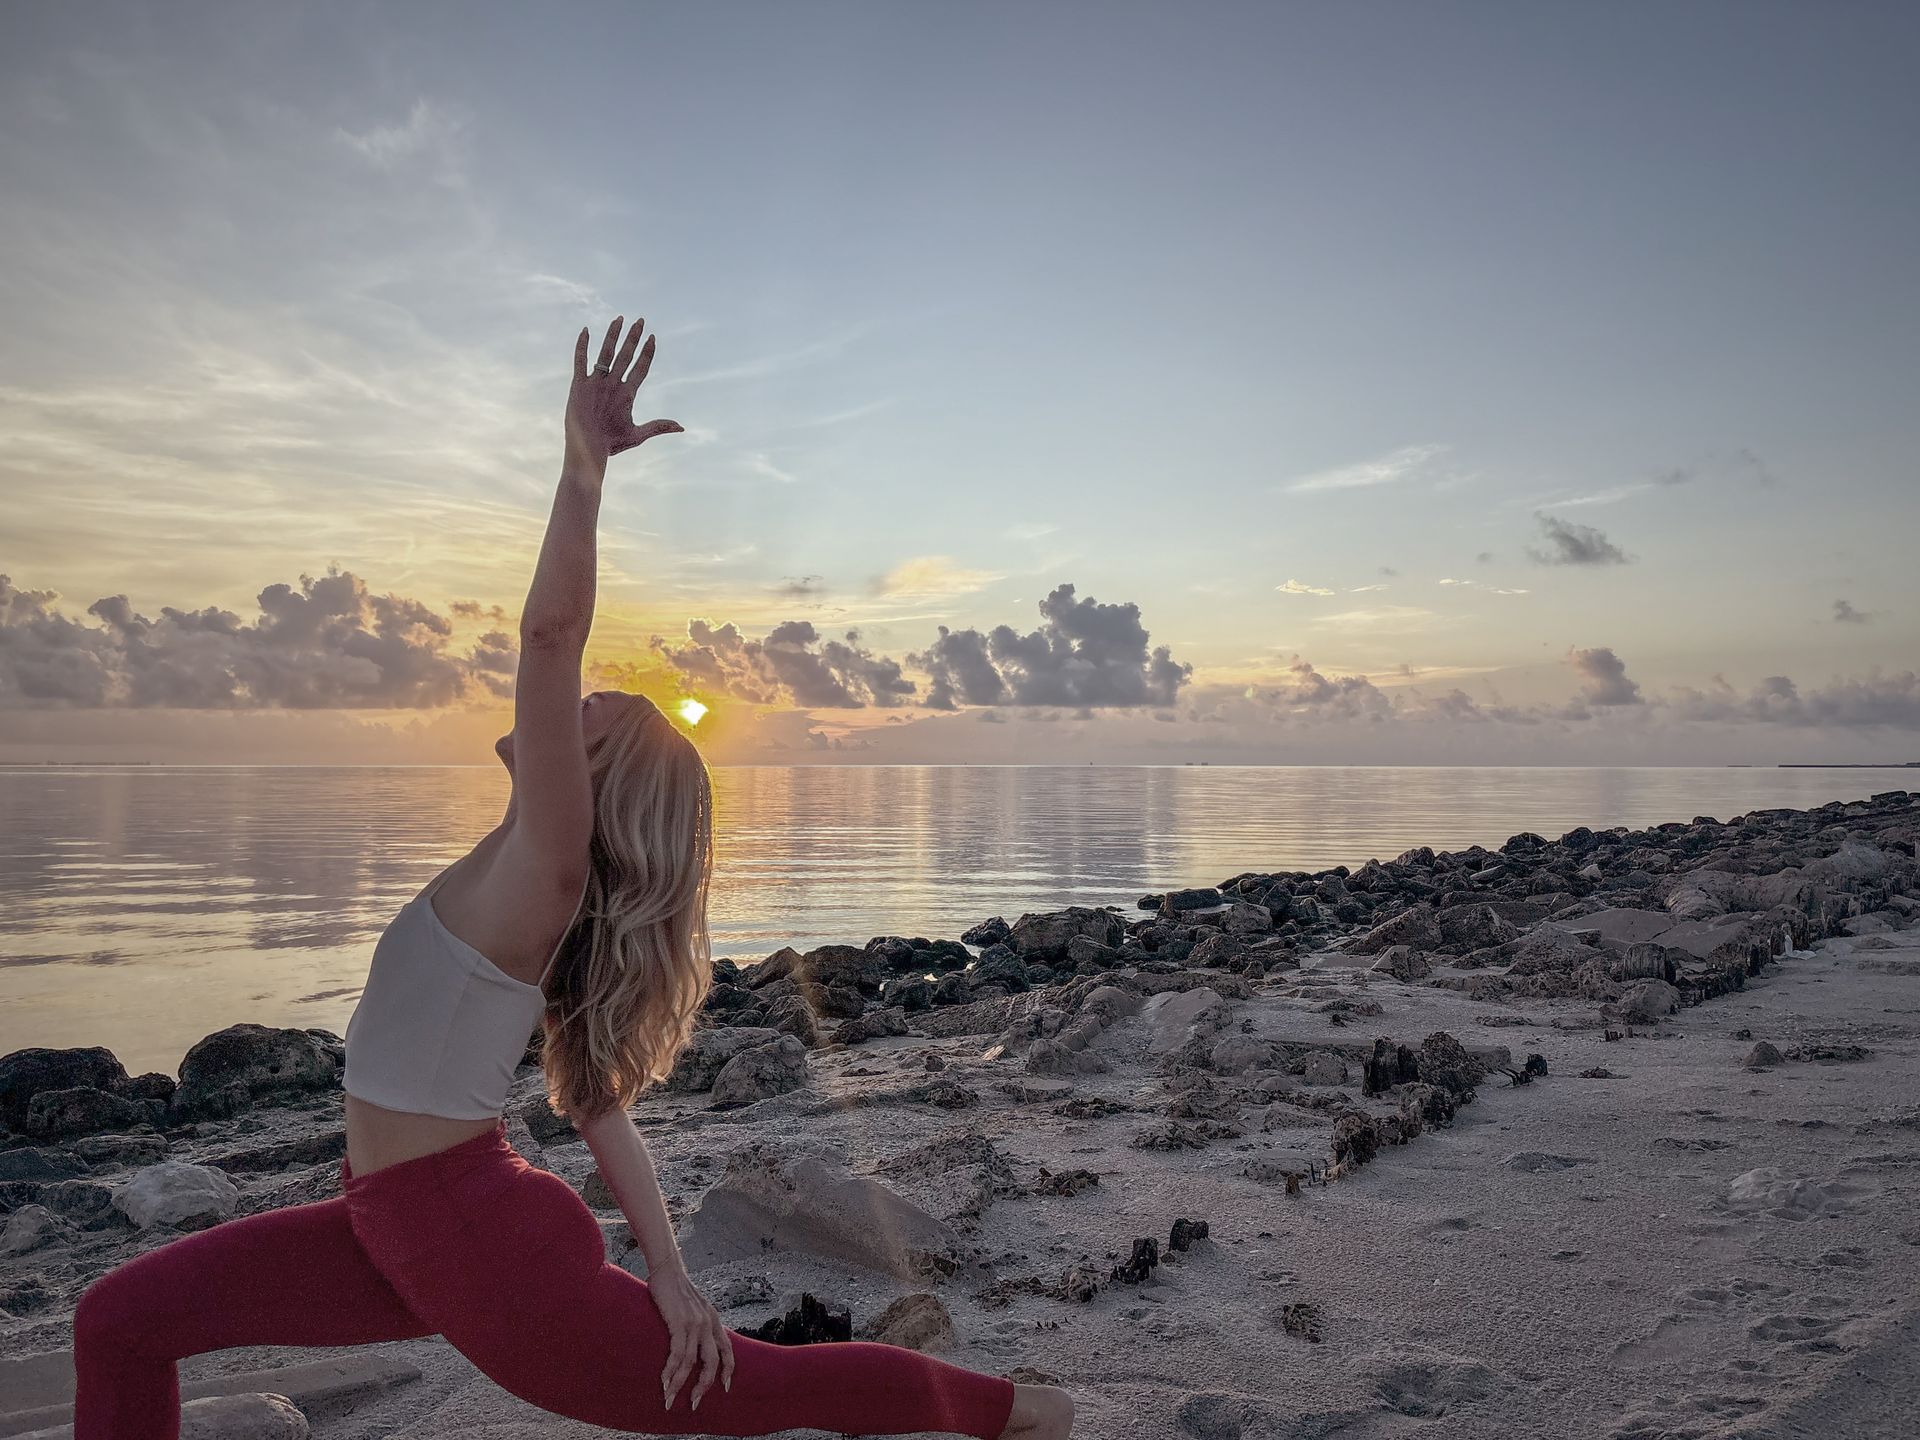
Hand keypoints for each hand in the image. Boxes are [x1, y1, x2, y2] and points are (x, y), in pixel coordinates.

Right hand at [565, 315, 683, 473]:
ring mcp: (597, 383)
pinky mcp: (580, 385)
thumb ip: (658, 426)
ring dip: (612, 336)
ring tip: (620, 319)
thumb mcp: (638, 435)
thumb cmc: (611, 445)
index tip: (653, 338)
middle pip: (626, 356)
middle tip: (641, 320)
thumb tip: (682, 427)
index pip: (640, 368)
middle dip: (633, 338)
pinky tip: (587, 331)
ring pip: (606, 354)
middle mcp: (613, 385)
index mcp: (627, 394)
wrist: (588, 449)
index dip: (647, 353)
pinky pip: (581, 361)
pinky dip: (582, 347)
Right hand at [649, 1261, 734, 1412]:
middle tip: (694, 1403)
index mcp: (714, 1320)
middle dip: (703, 1386)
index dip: (728, 1370)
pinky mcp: (680, 1323)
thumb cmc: (677, 1289)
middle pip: (712, 1362)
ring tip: (670, 1398)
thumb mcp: (695, 1307)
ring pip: (691, 1363)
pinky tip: (663, 1381)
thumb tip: (694, 1341)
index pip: (727, 1349)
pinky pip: (677, 1354)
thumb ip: (699, 1323)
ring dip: (679, 1384)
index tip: (725, 1387)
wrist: (668, 1270)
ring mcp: (695, 1324)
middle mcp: (708, 1324)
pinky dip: (670, 1370)